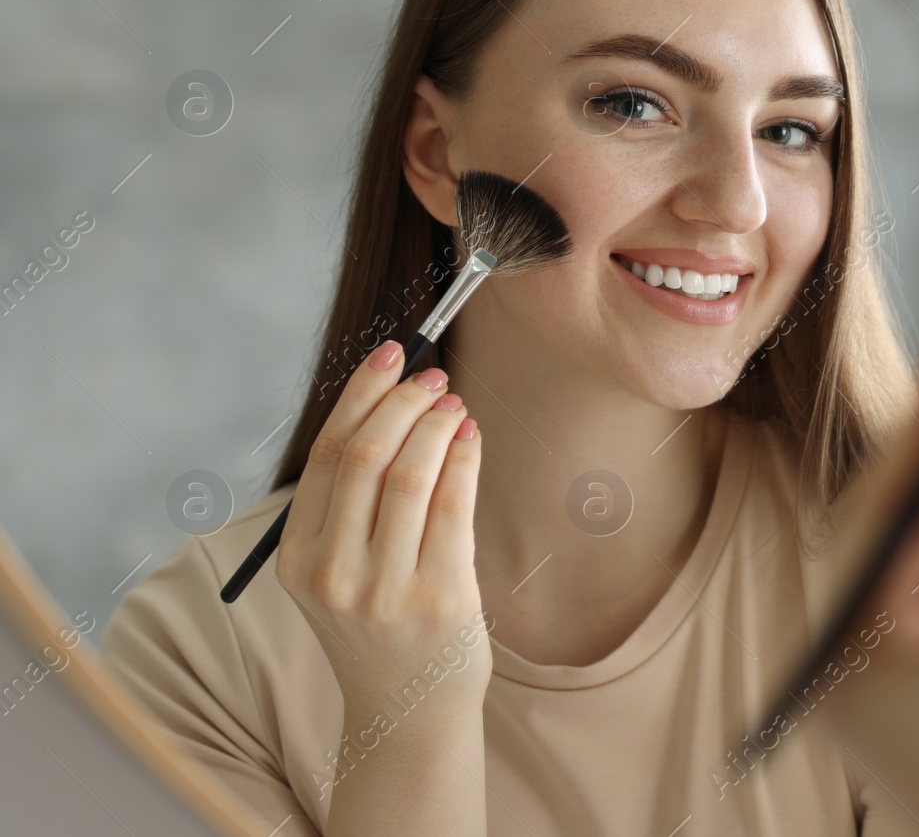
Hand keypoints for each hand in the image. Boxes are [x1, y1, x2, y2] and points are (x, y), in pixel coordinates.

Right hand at [274, 340, 490, 728]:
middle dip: (402, 403)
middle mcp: (334, 574)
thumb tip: (395, 406)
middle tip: (433, 377)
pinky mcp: (438, 598)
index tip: (389, 357)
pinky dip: (463, 458)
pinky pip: (452, 506)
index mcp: (299, 561)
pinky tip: (470, 436)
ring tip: (454, 403)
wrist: (408, 710)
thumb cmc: (379, 625)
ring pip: (411, 476)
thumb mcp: (340, 571)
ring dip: (436, 426)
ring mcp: (385, 589)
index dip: (361, 396)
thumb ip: (352, 504)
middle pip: (367, 457)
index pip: (328, 457)